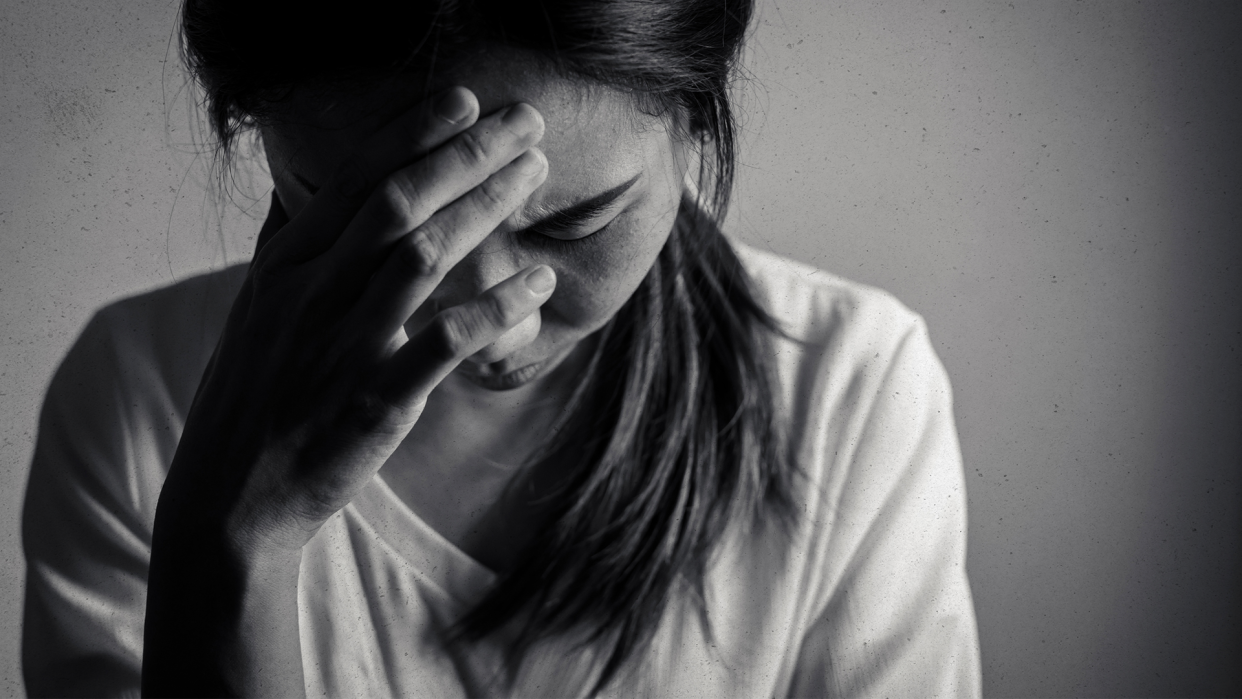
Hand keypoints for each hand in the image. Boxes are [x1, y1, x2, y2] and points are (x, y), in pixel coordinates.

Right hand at [142, 87, 550, 696]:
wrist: (228, 499)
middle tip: (526, 121)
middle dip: (466, 153)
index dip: (413, 134)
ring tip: (536, 172)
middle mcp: (310, 294)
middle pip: (398, 204)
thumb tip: (302, 194)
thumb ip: (283, 250)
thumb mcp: (253, 313)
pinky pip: (447, 341)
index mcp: (284, 268)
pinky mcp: (373, 400)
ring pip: (424, 256)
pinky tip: (540, 280)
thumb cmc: (250, 399)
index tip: (465, 100)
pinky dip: (498, 305)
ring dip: (486, 206)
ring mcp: (342, 346)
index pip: (354, 180)